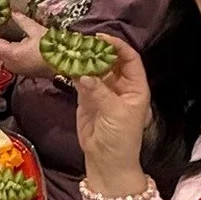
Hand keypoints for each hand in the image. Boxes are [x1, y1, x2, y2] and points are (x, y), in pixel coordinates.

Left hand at [0, 13, 52, 77]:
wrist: (65, 65)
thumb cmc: (52, 48)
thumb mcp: (37, 31)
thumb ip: (22, 21)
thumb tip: (13, 12)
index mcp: (12, 54)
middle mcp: (11, 64)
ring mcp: (16, 69)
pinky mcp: (22, 71)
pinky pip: (6, 61)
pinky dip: (2, 52)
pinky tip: (6, 44)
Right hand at [74, 36, 152, 191]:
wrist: (106, 161)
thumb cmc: (121, 137)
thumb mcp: (115, 112)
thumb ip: (99, 91)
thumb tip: (82, 73)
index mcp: (135, 87)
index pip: (129, 59)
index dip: (118, 46)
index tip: (101, 38)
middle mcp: (120, 86)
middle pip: (110, 61)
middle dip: (97, 50)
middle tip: (81, 41)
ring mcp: (102, 91)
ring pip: (94, 69)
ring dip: (83, 59)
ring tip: (70, 49)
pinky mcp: (87, 98)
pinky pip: (81, 80)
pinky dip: (73, 72)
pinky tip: (65, 63)